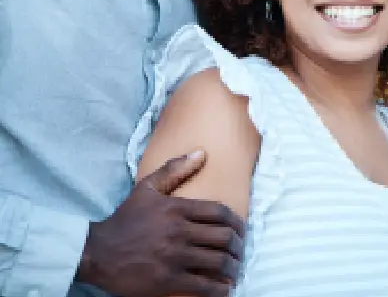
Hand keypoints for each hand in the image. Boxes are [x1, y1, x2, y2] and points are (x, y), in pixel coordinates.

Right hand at [76, 151, 245, 296]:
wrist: (96, 252)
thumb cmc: (124, 220)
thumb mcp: (147, 189)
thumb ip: (174, 169)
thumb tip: (202, 153)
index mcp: (177, 209)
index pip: (220, 213)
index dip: (237, 223)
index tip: (241, 231)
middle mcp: (179, 232)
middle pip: (223, 237)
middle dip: (238, 246)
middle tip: (240, 252)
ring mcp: (174, 257)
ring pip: (217, 262)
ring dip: (233, 267)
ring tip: (235, 270)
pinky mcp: (166, 280)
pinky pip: (202, 285)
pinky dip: (219, 289)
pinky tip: (224, 288)